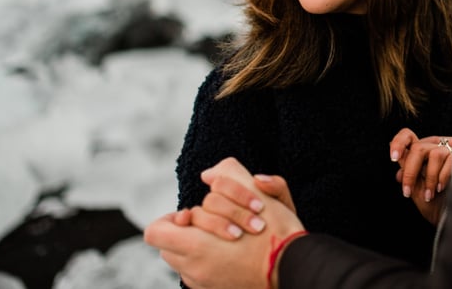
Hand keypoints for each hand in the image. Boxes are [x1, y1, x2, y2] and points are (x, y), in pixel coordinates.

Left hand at [144, 157, 305, 288]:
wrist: (296, 269)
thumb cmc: (276, 233)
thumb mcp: (255, 192)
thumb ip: (228, 173)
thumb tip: (209, 174)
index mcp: (196, 247)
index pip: (156, 232)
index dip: (170, 220)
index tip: (191, 215)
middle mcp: (194, 271)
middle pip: (169, 247)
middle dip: (186, 232)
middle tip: (211, 224)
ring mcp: (205, 285)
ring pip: (183, 262)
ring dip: (196, 247)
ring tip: (222, 240)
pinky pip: (199, 277)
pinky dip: (209, 264)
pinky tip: (231, 256)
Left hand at [389, 128, 451, 224]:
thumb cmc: (434, 202)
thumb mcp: (416, 187)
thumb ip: (407, 172)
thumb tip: (397, 161)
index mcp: (420, 151)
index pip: (407, 136)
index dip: (399, 143)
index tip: (393, 158)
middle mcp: (434, 147)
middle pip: (418, 148)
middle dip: (410, 172)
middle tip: (407, 191)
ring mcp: (448, 151)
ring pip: (434, 154)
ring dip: (429, 178)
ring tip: (429, 194)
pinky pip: (449, 161)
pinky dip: (442, 177)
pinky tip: (440, 188)